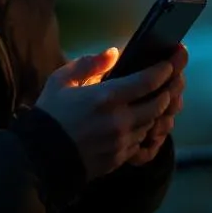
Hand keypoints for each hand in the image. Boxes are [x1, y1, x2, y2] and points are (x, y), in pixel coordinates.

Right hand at [35, 48, 174, 180]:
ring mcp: (122, 142)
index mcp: (106, 97)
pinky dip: (147, 131)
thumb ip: (89, 64)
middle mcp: (120, 120)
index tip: (171, 62)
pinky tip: (143, 124)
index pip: (148, 81)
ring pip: (153, 124)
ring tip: (158, 100)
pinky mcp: (120, 158)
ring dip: (159, 111)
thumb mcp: (61, 80)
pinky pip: (143, 143)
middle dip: (169, 90)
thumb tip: (114, 53)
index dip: (165, 69)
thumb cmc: (50, 115)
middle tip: (170, 81)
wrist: (39, 158)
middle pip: (159, 103)